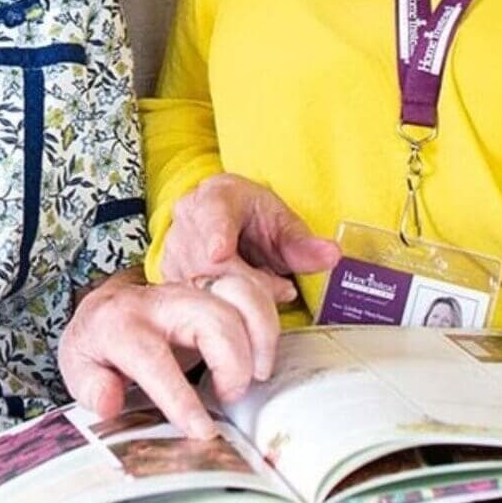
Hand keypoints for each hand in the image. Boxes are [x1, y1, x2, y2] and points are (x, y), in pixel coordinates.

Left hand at [59, 269, 280, 438]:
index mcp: (121, 324)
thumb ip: (91, 386)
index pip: (153, 358)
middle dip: (233, 362)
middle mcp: (160, 300)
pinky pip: (251, 288)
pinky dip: (268, 315)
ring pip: (239, 294)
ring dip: (260, 334)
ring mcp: (190, 288)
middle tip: (230, 397)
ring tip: (257, 373)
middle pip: (211, 317)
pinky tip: (266, 346)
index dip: (180, 397)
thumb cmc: (97, 344)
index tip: (202, 431)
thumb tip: (110, 401)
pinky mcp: (212, 287)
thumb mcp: (77, 367)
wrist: (107, 305)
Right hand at [161, 172, 339, 300]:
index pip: (213, 213)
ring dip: (235, 297)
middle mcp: (187, 217)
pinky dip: (219, 307)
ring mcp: (173, 248)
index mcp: (216, 195)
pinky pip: (192, 301)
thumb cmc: (255, 220)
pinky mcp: (169, 276)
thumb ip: (304, 244)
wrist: (229, 224)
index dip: (216, 235)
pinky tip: (237, 301)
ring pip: (199, 284)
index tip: (219, 253)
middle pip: (209, 261)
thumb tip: (332, 255)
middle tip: (281, 288)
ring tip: (263, 288)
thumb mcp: (283, 224)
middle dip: (248, 282)